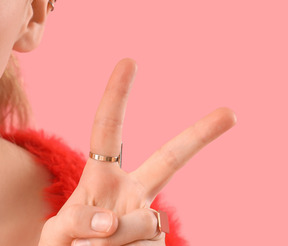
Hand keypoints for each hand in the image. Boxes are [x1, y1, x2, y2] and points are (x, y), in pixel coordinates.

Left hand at [39, 59, 235, 245]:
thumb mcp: (56, 235)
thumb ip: (75, 223)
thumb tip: (112, 222)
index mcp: (101, 179)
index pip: (107, 131)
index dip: (116, 96)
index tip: (130, 60)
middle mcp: (131, 194)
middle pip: (168, 160)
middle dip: (199, 136)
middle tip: (231, 112)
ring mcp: (149, 222)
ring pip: (141, 224)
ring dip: (110, 245)